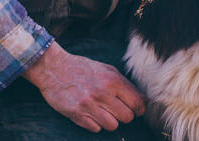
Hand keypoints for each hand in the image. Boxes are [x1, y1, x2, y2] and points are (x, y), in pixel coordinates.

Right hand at [23, 42, 144, 132]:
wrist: (55, 68)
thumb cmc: (84, 68)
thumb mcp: (107, 69)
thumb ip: (125, 84)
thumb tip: (143, 98)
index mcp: (112, 80)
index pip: (136, 102)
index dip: (140, 109)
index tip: (138, 110)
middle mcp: (102, 93)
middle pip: (126, 117)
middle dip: (126, 115)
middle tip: (120, 110)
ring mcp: (88, 105)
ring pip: (112, 125)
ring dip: (111, 121)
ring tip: (106, 112)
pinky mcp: (76, 115)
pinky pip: (95, 129)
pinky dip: (96, 124)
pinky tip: (93, 114)